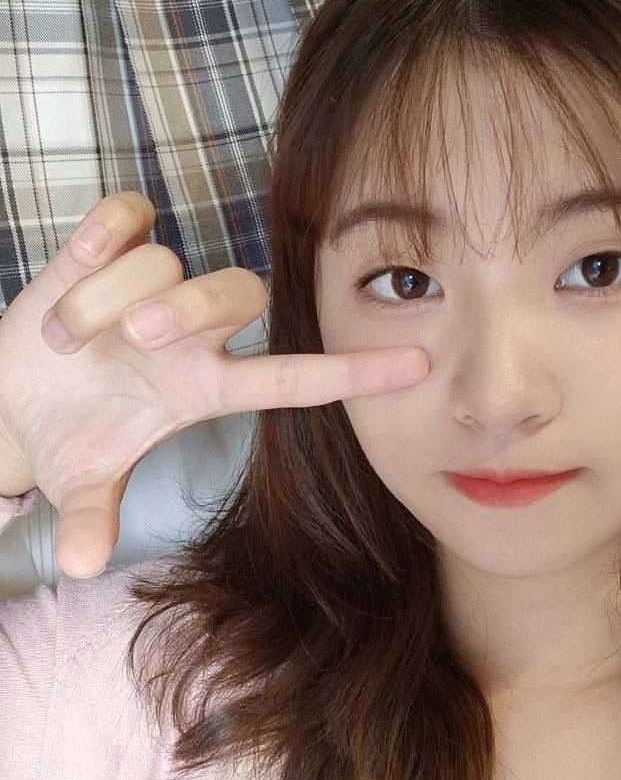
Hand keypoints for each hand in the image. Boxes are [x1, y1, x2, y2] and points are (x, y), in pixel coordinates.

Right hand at [0, 191, 429, 578]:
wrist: (10, 398)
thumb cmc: (68, 437)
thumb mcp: (80, 482)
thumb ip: (90, 517)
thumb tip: (78, 563)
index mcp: (203, 388)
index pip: (292, 378)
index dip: (354, 372)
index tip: (419, 366)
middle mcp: (192, 334)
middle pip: (239, 293)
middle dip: (188, 309)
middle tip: (135, 342)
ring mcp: (153, 287)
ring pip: (163, 263)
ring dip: (104, 301)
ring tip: (66, 341)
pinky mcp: (108, 247)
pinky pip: (128, 216)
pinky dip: (102, 234)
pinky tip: (81, 261)